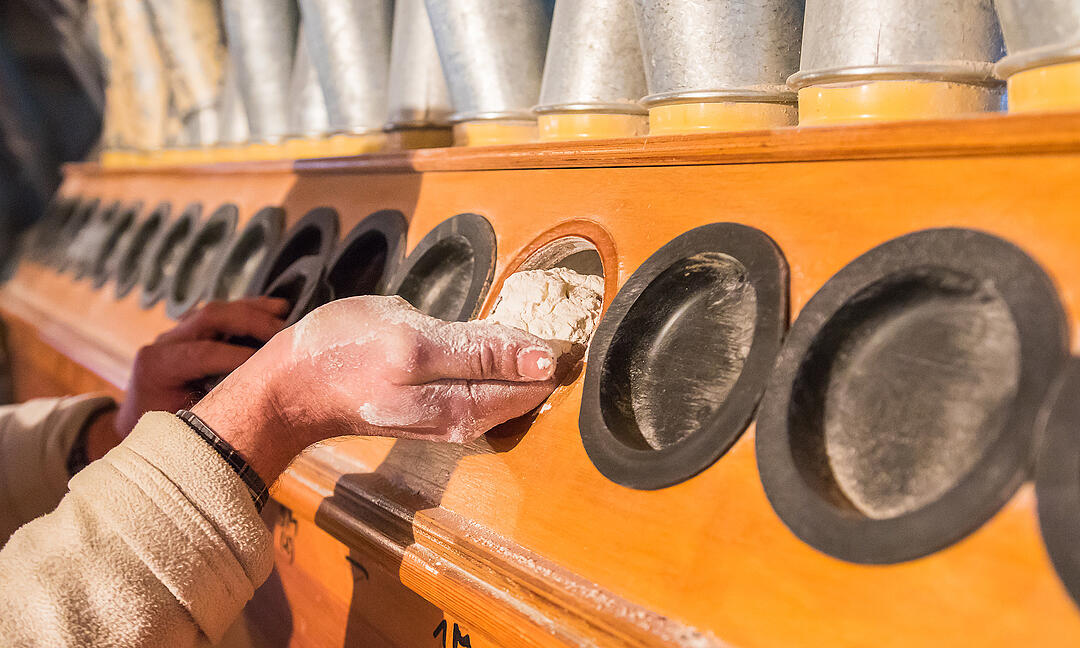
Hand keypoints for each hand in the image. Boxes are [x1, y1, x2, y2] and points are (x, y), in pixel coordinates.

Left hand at [108, 297, 289, 455]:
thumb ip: (214, 409)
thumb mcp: (187, 426)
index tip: (272, 363)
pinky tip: (274, 310)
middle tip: (285, 332)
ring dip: (253, 309)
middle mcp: (164, 342)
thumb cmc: (166, 431)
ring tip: (285, 311)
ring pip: (217, 309)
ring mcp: (177, 332)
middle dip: (251, 321)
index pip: (203, 352)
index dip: (240, 355)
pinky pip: (221, 313)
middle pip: (210, 317)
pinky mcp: (190, 330)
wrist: (143, 424)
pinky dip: (249, 310)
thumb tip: (255, 402)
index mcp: (157, 366)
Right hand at [192, 295, 561, 483]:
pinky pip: (487, 391)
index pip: (536, 375)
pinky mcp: (439, 416)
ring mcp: (452, 421)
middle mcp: (464, 422)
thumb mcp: (412, 338)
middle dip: (545, 353)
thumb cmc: (343, 352)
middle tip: (549, 313)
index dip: (555, 343)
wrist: (291, 389)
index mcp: (463, 404)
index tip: (564, 315)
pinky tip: (485, 343)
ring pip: (510, 388)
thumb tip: (545, 359)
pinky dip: (497, 369)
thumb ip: (481, 349)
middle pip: (529, 386)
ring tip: (520, 324)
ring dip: (522, 359)